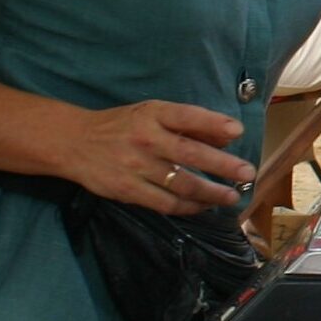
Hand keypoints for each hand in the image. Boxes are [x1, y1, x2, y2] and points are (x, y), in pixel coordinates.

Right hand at [60, 101, 255, 215]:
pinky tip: (204, 206)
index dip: (213, 123)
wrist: (74, 143)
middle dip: (222, 165)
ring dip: (211, 192)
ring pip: (181, 183)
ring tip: (231, 196)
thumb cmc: (123, 126)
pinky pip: (166, 202)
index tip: (238, 130)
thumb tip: (228, 136)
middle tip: (246, 173)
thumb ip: (189, 124)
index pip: (186, 116)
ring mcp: (136, 166)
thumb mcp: (152, 114)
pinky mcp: (128, 190)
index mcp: (152, 114)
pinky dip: (189, 206)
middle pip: (189, 153)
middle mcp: (145, 138)